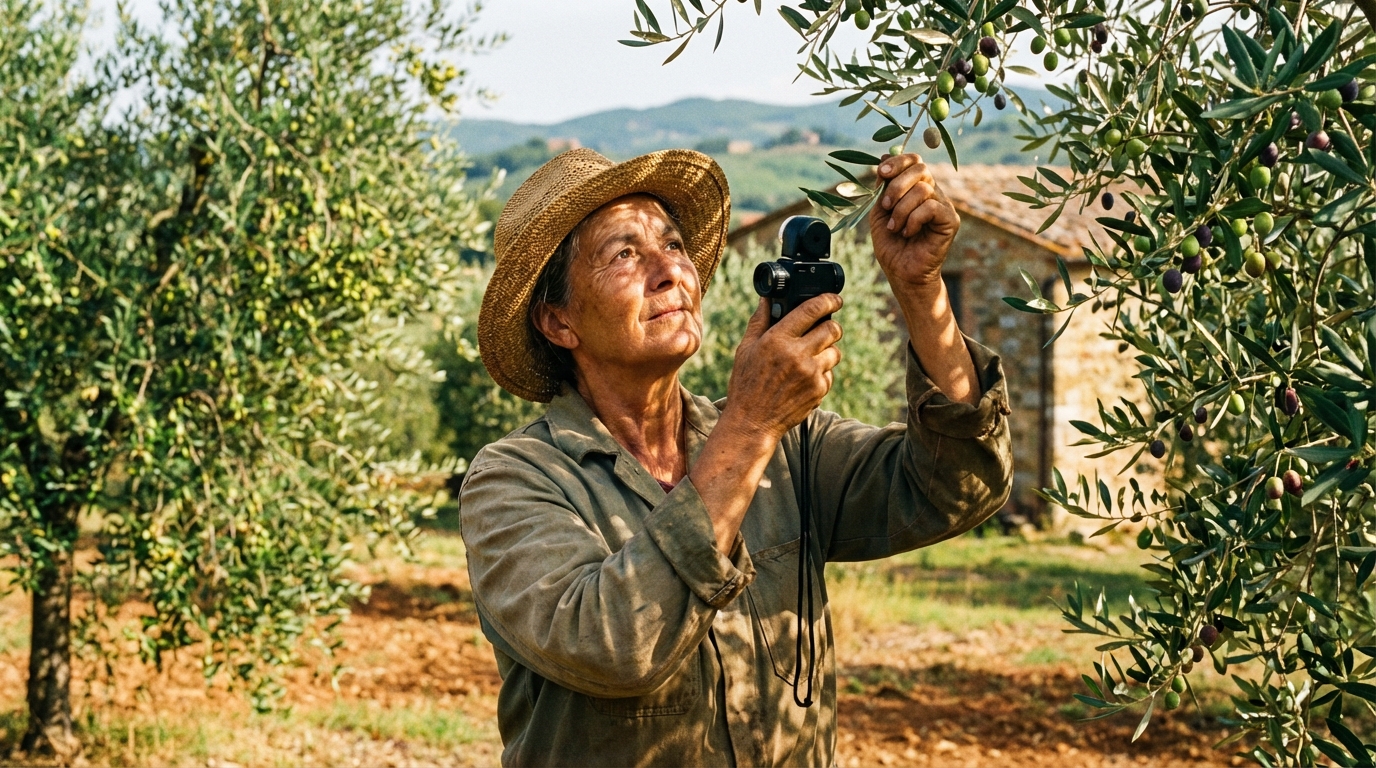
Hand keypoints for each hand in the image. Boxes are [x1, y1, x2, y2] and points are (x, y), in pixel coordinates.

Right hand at [722, 295, 843, 440]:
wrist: (752, 421)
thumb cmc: (746, 384)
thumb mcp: (746, 349)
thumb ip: (759, 320)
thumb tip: (767, 298)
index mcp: (777, 339)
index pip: (812, 310)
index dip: (829, 300)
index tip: (835, 299)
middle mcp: (797, 355)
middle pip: (833, 329)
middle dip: (832, 326)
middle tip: (826, 328)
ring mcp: (811, 374)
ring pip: (835, 352)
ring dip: (827, 351)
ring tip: (811, 357)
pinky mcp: (819, 391)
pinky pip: (830, 374)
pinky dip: (822, 373)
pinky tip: (805, 378)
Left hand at [869, 153, 959, 290]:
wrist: (902, 273)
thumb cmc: (892, 244)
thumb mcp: (880, 211)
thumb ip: (883, 186)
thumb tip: (884, 156)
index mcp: (916, 188)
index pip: (914, 161)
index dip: (898, 162)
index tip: (880, 172)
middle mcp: (933, 193)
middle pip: (920, 169)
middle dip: (896, 186)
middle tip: (886, 206)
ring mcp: (943, 206)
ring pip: (923, 189)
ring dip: (902, 209)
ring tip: (895, 227)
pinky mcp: (950, 220)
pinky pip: (931, 207)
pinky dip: (913, 219)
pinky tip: (908, 233)